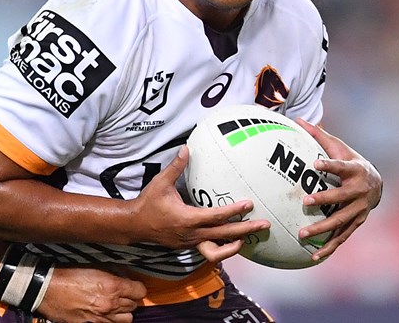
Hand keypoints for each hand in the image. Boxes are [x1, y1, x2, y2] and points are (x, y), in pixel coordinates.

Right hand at [34, 266, 144, 322]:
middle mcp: (110, 304)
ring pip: (126, 320)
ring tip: (114, 305)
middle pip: (134, 306)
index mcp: (112, 287)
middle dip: (129, 299)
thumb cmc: (66, 274)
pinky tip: (103, 312)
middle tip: (121, 293)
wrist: (45, 288)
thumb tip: (124, 274)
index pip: (140, 291)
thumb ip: (113, 270)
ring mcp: (100, 318)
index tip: (132, 285)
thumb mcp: (94, 265)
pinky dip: (109, 320)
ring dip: (122, 312)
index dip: (137, 287)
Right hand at [129, 147, 268, 249]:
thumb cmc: (148, 204)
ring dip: (236, 243)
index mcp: (187, 219)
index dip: (234, 211)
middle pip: (225, 235)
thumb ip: (176, 167)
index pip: (216, 216)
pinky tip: (232, 241)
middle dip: (246, 230)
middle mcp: (192, 234)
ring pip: (219, 249)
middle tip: (264, 225)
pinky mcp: (189, 246)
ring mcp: (191, 242)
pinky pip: (210, 250)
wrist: (134, 226)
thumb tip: (187, 149)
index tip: (249, 205)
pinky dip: (222, 247)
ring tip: (250, 236)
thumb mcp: (160, 183)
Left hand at [292, 119, 381, 261]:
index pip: (341, 166)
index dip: (329, 165)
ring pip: (340, 220)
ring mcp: (359, 209)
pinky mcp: (356, 222)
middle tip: (305, 201)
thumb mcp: (339, 147)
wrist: (376, 183)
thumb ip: (319, 137)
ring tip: (301, 233)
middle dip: (324, 199)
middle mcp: (359, 191)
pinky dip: (329, 246)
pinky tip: (314, 255)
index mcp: (355, 170)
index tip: (315, 164)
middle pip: (340, 196)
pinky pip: (342, 236)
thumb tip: (297, 120)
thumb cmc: (351, 162)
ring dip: (322, 228)